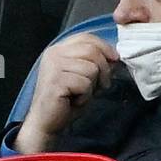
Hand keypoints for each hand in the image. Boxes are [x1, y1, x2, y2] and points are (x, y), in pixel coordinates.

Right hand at [15, 33, 119, 153]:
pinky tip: (74, 100)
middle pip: (92, 51)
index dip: (104, 47)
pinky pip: (85, 84)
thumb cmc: (65, 100)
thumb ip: (94, 62)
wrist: (45, 122)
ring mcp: (53, 67)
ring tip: (80, 94)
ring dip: (92, 86)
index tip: (115, 59)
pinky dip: (85, 96)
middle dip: (103, 69)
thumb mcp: (81, 75)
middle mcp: (53, 54)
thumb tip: (114, 57)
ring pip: (91, 68)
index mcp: (58, 50)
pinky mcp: (56, 81)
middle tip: (101, 85)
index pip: (86, 38)